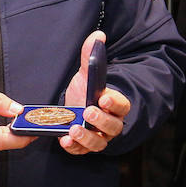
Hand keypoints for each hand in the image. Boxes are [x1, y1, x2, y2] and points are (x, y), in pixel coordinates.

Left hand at [59, 31, 128, 154]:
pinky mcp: (84, 146)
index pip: (122, 106)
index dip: (114, 103)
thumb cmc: (86, 91)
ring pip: (99, 143)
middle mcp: (110, 124)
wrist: (75, 107)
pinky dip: (73, 147)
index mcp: (114, 105)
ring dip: (87, 138)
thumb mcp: (86, 74)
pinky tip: (64, 140)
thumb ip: (90, 56)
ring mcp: (98, 137)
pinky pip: (82, 151)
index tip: (103, 97)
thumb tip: (97, 35)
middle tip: (87, 112)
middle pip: (113, 127)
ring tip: (73, 130)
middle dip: (101, 121)